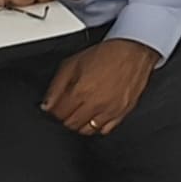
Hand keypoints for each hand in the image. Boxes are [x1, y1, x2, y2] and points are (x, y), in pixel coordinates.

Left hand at [39, 38, 158, 137]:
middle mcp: (95, 104)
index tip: (55, 107)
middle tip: (67, 108)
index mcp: (80, 91)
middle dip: (65, 117)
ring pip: (87, 130)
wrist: (133, 51)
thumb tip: (47, 104)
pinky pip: (105, 130)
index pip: (58, 114)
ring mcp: (110, 110)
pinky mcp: (123, 112)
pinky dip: (97, 126)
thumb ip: (56, 86)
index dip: (53, 110)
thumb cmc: (106, 54)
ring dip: (80, 123)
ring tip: (81, 112)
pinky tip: (95, 115)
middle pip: (71, 124)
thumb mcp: (72, 64)